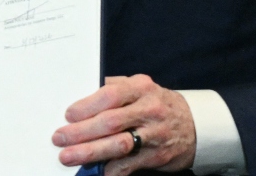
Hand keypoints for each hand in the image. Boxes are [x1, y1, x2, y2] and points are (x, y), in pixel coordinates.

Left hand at [52, 75, 195, 175]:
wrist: (195, 125)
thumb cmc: (157, 103)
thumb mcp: (139, 88)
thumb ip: (113, 88)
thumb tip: (80, 96)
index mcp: (140, 88)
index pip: (110, 95)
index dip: (87, 106)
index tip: (68, 115)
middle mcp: (149, 109)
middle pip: (110, 121)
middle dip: (81, 132)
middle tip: (60, 139)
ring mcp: (155, 134)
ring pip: (118, 144)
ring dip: (91, 152)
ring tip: (69, 156)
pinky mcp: (157, 156)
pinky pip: (130, 165)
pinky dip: (111, 170)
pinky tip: (97, 172)